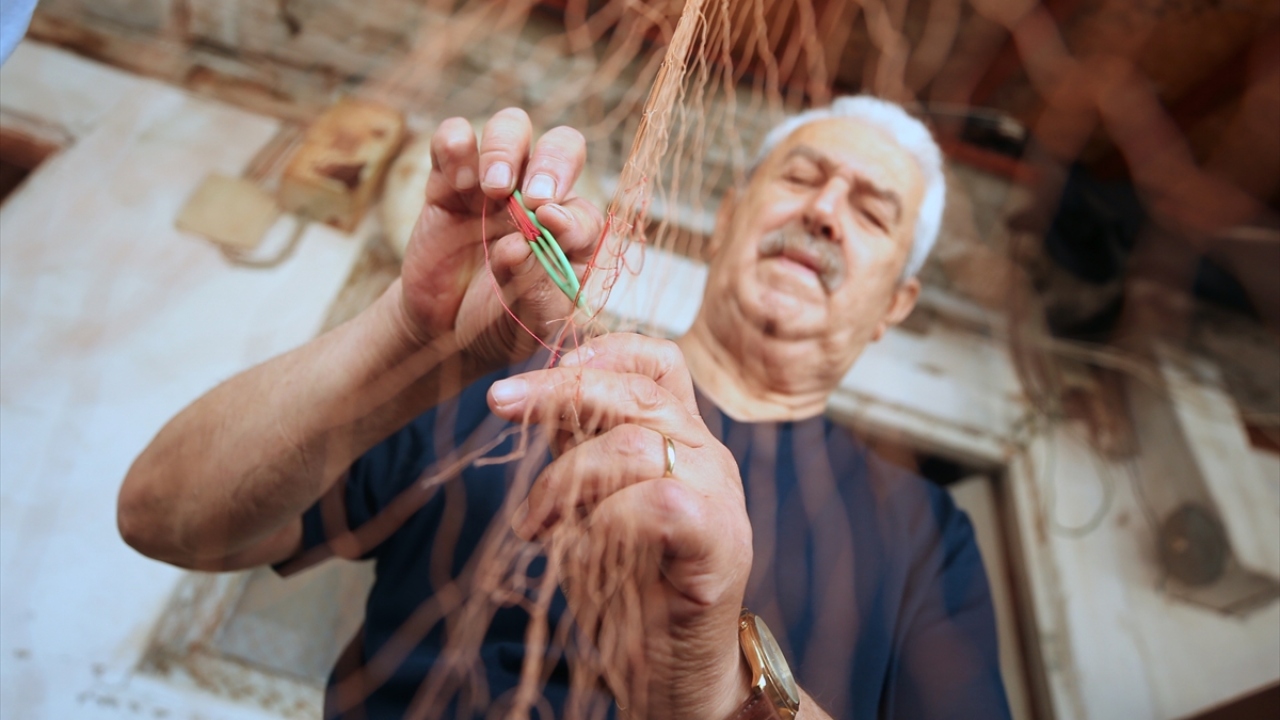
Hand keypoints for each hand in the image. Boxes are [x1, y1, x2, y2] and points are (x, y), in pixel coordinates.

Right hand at [398, 108, 602, 365]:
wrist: (447, 332)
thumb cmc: (502, 325)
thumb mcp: (529, 322)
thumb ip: (536, 289)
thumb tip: (522, 245)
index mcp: (571, 232)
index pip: (584, 208)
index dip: (573, 215)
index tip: (553, 229)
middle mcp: (539, 197)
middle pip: (562, 146)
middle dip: (553, 163)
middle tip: (534, 198)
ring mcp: (493, 184)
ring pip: (512, 128)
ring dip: (505, 148)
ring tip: (492, 188)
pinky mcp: (448, 181)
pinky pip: (452, 139)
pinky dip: (454, 142)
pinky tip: (456, 175)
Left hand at [487, 333, 753, 719]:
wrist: (676, 669)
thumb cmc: (630, 585)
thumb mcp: (593, 502)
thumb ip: (578, 449)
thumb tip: (527, 398)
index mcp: (681, 435)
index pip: (657, 359)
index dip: (600, 350)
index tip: (537, 372)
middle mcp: (707, 452)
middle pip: (638, 389)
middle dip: (556, 391)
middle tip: (499, 405)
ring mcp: (720, 494)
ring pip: (633, 445)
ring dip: (564, 481)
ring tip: (535, 527)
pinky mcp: (719, 540)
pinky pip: (656, 502)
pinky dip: (603, 522)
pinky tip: (579, 550)